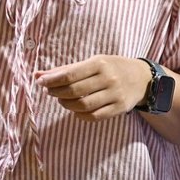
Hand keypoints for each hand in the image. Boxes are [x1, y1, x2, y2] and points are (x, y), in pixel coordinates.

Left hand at [35, 55, 152, 119]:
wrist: (143, 78)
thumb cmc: (112, 68)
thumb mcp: (93, 63)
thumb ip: (65, 70)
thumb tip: (37, 75)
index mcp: (100, 63)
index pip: (70, 74)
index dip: (51, 80)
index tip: (41, 82)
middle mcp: (109, 78)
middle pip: (74, 91)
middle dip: (57, 93)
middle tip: (52, 92)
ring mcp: (115, 94)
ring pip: (82, 105)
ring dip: (67, 105)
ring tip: (64, 100)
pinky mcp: (119, 108)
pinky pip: (94, 116)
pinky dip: (80, 115)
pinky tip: (77, 109)